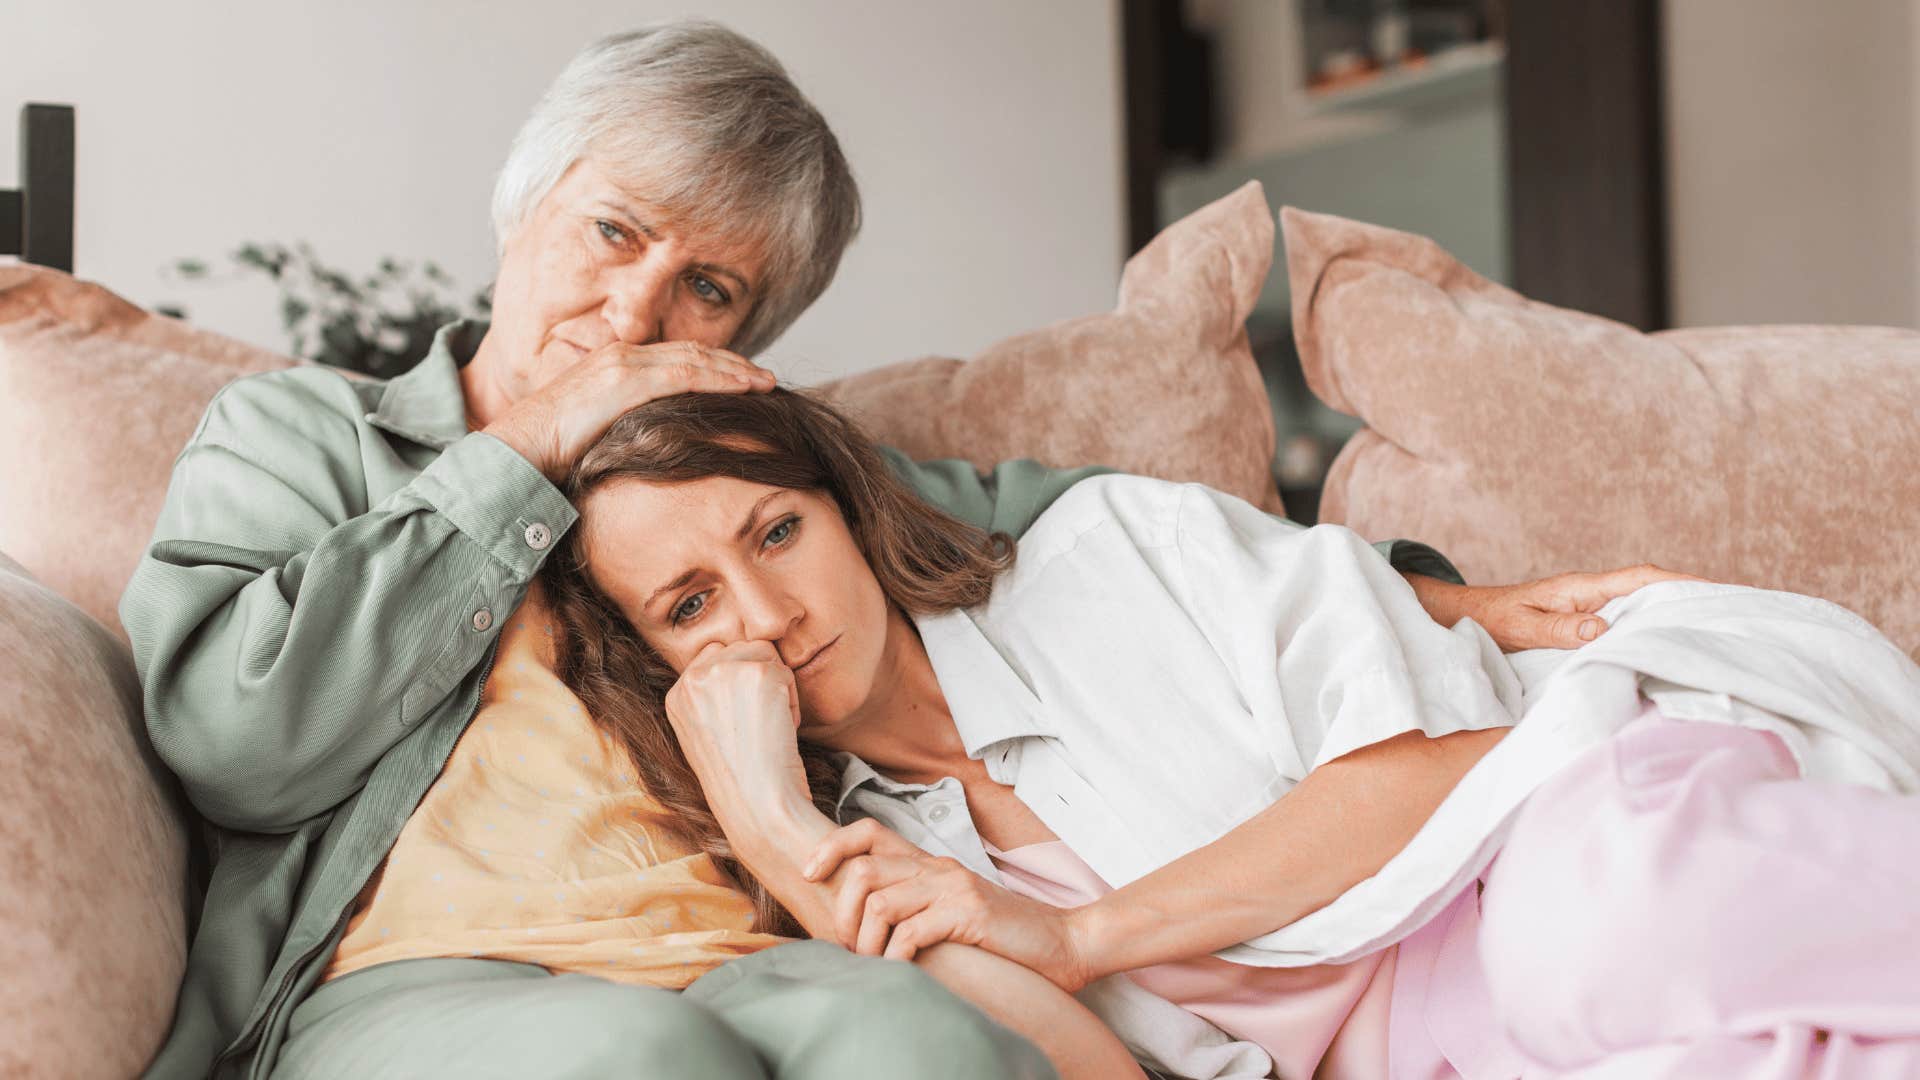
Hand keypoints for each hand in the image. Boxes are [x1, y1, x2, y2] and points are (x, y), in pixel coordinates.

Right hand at [485, 340, 776, 481]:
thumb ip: (626, 427)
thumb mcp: (598, 434)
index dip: (715, 366)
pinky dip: (718, 378)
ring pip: (695, 360)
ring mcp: (623, 365)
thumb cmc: (550, 452)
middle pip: (693, 353)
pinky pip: (683, 375)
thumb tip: (652, 445)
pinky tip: (743, 388)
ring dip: (735, 370)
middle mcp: (623, 356)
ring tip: (766, 382)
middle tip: (767, 379)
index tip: (746, 380)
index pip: (678, 359)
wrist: (516, 450)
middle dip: (733, 364)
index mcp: (616, 366)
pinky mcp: (623, 380)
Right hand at [663, 640, 809, 812]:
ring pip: (766, 655)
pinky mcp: (756, 674)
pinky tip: (779, 731)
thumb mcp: (706, 735)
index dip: (739, 682)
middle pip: (742, 649)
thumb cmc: (740, 780)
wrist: (757, 805)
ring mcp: (723, 672)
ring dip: (777, 688)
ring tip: (768, 727)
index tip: (744, 719)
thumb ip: (711, 698)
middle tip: (759, 725)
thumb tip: (738, 668)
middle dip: (759, 681)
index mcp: (676, 695)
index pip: (715, 656)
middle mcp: (693, 678)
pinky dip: (792, 702)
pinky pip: (787, 672)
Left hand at [801, 818, 1095, 991]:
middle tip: (848, 946)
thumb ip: (915, 907)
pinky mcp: (968, 914)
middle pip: (863, 869)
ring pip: (880, 901)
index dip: (831, 847)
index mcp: (931, 863)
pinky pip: (910, 932)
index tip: (809, 875)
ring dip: (864, 941)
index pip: (868, 831)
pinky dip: (894, 957)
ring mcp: (954, 888)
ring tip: (871, 965)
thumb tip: (861, 925)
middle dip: (842, 912)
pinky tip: (898, 973)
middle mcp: (938, 867)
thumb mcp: (953, 912)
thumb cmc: (1005, 937)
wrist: (1064, 943)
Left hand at [1460, 563, 1709, 651]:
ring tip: (1712, 623)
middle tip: (1730, 607)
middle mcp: (1592, 592)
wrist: (1471, 617)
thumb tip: (1602, 629)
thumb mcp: (1525, 628)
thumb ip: (1560, 630)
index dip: (1675, 580)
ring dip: (1672, 608)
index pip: (1637, 578)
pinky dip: (1650, 622)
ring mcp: (1591, 604)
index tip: (1710, 588)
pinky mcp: (1586, 618)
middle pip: (1649, 586)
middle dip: (1688, 592)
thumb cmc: (1495, 620)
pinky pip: (1626, 617)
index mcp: (1582, 588)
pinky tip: (1667, 637)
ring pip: (1641, 602)